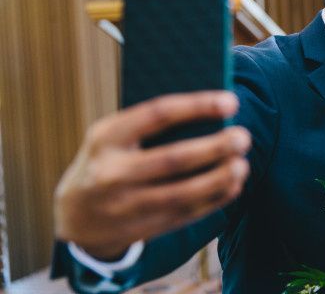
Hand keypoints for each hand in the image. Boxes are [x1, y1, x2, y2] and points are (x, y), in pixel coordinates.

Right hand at [54, 91, 250, 260]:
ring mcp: (125, 206)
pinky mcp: (141, 229)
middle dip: (214, 148)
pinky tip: (233, 186)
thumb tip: (212, 113)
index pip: (158, 114)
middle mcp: (112, 172)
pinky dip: (214, 200)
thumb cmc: (108, 159)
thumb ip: (152, 124)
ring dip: (219, 179)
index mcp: (106, 137)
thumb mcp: (114, 135)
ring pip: (182, 194)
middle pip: (173, 159)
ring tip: (242, 165)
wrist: (74, 216)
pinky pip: (185, 215)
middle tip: (244, 137)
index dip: (198, 106)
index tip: (232, 101)